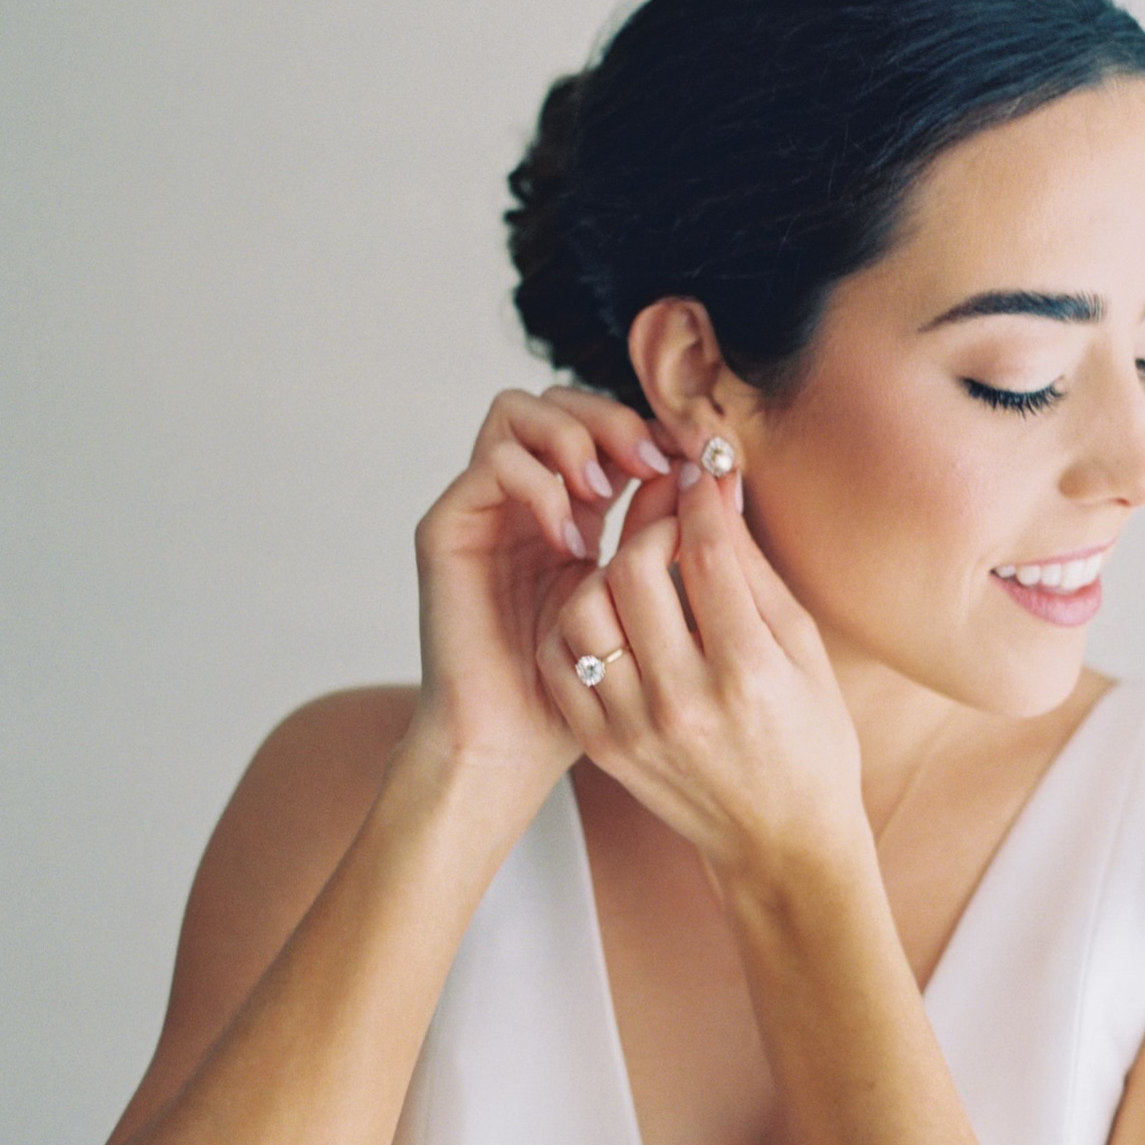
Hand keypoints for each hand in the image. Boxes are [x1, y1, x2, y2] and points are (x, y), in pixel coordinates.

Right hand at [402, 387, 680, 792]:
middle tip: (651, 461)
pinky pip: (491, 465)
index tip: (693, 455)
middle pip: (556, 399)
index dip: (646, 424)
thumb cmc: (579, 688)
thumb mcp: (636, 597)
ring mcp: (482, 510)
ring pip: (516, 411)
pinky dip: (538, 485)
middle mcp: (521, 499)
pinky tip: (570, 539)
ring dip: (572, 437)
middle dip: (610, 416)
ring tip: (607, 490)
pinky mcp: (447, 530)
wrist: (512, 744)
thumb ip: (657, 529)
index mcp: (569, 508)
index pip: (600, 424)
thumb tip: (698, 466)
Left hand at [536, 458, 868, 890]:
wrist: (781, 841)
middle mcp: (683, 702)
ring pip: (582, 608)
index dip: (698, 498)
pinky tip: (611, 617)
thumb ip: (755, 570)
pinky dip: (578, 624)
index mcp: (747, 674)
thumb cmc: (808, 741)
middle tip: (669, 520)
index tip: (699, 476)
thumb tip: (717, 490)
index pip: (703, 552)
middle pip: (632, 569)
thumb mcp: (804, 651)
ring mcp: (634, 728)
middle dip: (650, 524)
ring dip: (607, 573)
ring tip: (640, 574)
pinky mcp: (602, 746)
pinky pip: (561, 659)